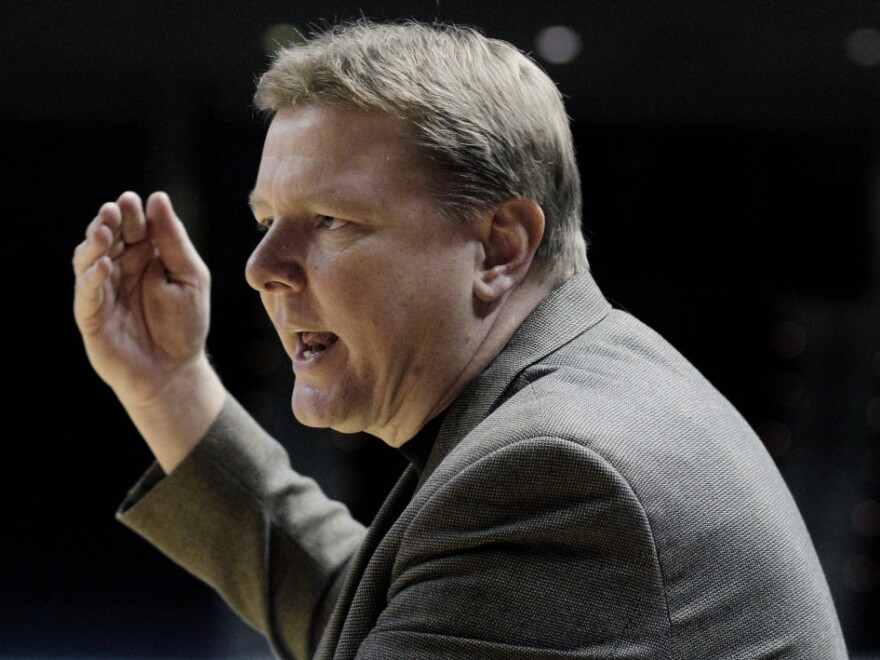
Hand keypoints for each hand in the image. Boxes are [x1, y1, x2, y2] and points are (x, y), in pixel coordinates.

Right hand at [73, 191, 224, 470]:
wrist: (175, 370)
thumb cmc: (185, 324)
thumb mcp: (189, 276)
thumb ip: (174, 241)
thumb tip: (158, 198)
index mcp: (145, 256)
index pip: (133, 226)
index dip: (131, 214)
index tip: (133, 200)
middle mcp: (119, 268)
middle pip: (108, 237)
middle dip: (110, 222)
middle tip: (114, 209)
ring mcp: (103, 290)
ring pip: (88, 259)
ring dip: (94, 243)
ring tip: (104, 230)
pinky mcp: (92, 315)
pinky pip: (86, 293)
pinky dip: (92, 277)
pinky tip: (103, 265)